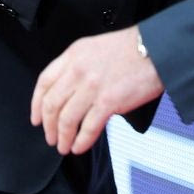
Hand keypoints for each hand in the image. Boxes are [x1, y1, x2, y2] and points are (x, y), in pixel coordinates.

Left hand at [30, 26, 163, 154]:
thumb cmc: (133, 48)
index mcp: (74, 54)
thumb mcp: (95, 47)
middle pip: (52, 104)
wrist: (157, 49)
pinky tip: (79, 146)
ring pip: (67, 119)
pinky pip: (88, 127)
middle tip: (50, 137)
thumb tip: (69, 92)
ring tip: (64, 146)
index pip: (44, 82)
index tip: (37, 118)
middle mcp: (79, 70)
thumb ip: (78, 66)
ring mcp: (92, 87)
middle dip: (48, 126)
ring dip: (63, 137)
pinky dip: (81, 141)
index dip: (36, 104)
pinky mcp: (109, 101)